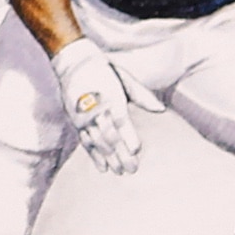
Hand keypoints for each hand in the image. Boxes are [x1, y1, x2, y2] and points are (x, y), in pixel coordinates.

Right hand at [49, 37, 140, 175]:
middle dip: (120, 153)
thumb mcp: (124, 78)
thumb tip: (161, 109)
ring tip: (120, 171)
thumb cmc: (104, 72)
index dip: (127, 135)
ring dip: (109, 158)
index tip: (136, 149)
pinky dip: (94, 156)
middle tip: (132, 168)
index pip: (119, 119)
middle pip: (109, 135)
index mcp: (110, 96)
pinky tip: (103, 168)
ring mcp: (84, 116)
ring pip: (97, 141)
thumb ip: (142, 95)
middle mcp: (96, 108)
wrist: (73, 63)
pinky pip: (85, 141)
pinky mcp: (76, 122)